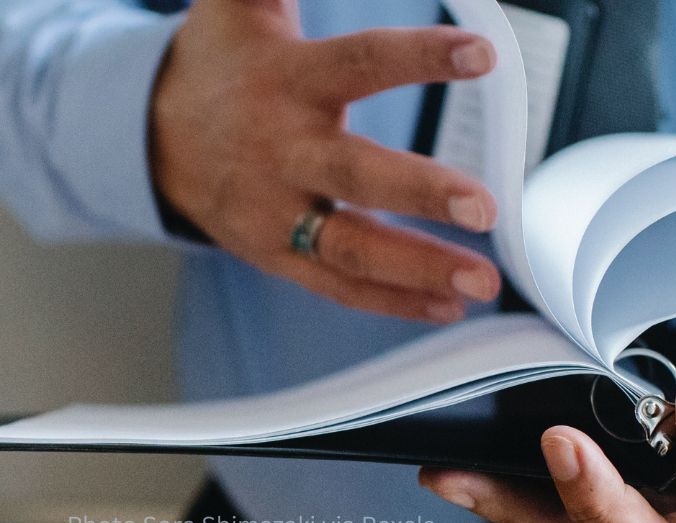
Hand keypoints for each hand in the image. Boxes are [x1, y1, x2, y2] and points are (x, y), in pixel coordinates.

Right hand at [151, 0, 500, 322]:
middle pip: (355, 174)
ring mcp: (279, 210)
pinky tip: (447, 303)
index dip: (419, 57)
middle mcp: (283, 150)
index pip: (360, 63)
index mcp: (286, 81)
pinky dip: (393, 300)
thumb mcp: (243, 5)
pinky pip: (339, 284)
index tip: (482, 53)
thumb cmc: (222, 67)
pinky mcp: (280, 254)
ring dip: (419, 267)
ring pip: (352, 246)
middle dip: (420, 192)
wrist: (154, 139)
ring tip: (483, 280)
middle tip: (484, 207)